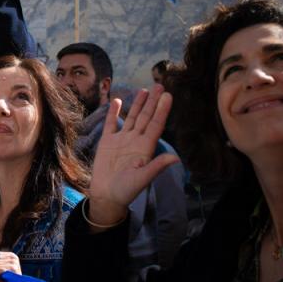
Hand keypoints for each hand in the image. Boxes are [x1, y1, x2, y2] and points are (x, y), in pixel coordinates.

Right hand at [88, 85, 178, 228]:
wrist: (106, 196)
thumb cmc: (126, 190)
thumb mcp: (143, 179)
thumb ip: (157, 166)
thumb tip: (176, 158)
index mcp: (146, 147)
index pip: (156, 125)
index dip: (162, 110)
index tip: (168, 96)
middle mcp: (136, 140)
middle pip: (146, 117)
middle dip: (153, 102)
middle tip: (159, 85)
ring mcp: (122, 139)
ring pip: (132, 117)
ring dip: (138, 104)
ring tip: (144, 90)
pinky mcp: (108, 141)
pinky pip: (111, 123)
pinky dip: (113, 112)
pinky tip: (116, 100)